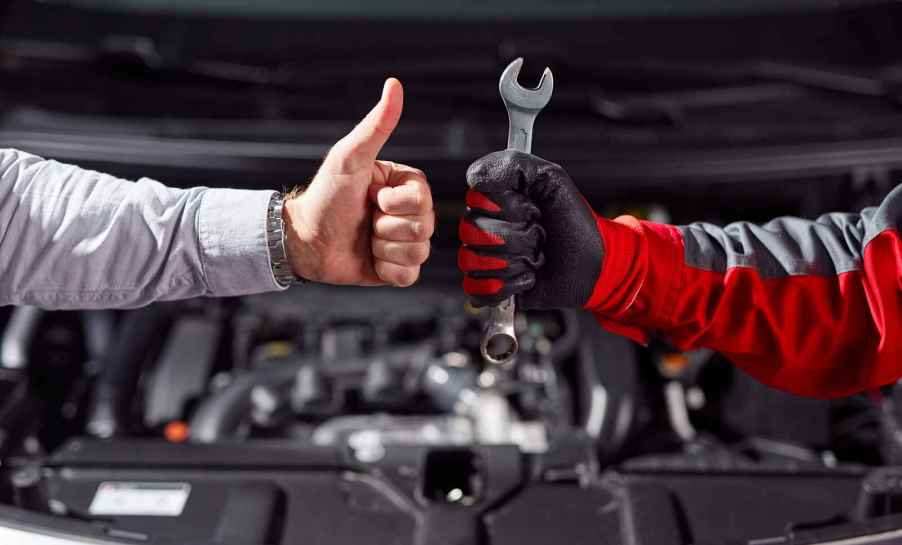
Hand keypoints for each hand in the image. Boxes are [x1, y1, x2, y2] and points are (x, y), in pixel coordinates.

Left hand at [283, 78, 433, 286]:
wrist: (304, 240)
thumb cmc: (326, 196)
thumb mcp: (350, 157)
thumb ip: (376, 125)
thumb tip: (394, 85)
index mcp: (405, 185)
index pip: (422, 200)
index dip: (394, 203)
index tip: (371, 197)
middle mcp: (408, 212)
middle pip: (425, 228)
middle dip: (386, 228)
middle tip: (364, 220)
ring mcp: (404, 241)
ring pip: (418, 253)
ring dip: (383, 249)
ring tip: (364, 239)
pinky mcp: (396, 269)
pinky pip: (409, 276)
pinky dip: (386, 270)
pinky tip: (369, 258)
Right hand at [458, 150, 603, 308]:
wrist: (594, 265)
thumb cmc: (574, 223)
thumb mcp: (553, 181)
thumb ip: (514, 166)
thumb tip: (474, 177)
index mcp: (494, 201)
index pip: (475, 199)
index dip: (506, 207)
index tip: (532, 210)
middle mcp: (484, 228)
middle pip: (472, 231)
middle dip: (515, 238)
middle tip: (539, 237)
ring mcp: (484, 259)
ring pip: (472, 261)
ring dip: (513, 263)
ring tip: (535, 260)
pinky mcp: (488, 289)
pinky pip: (475, 289)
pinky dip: (505, 288)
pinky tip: (527, 279)